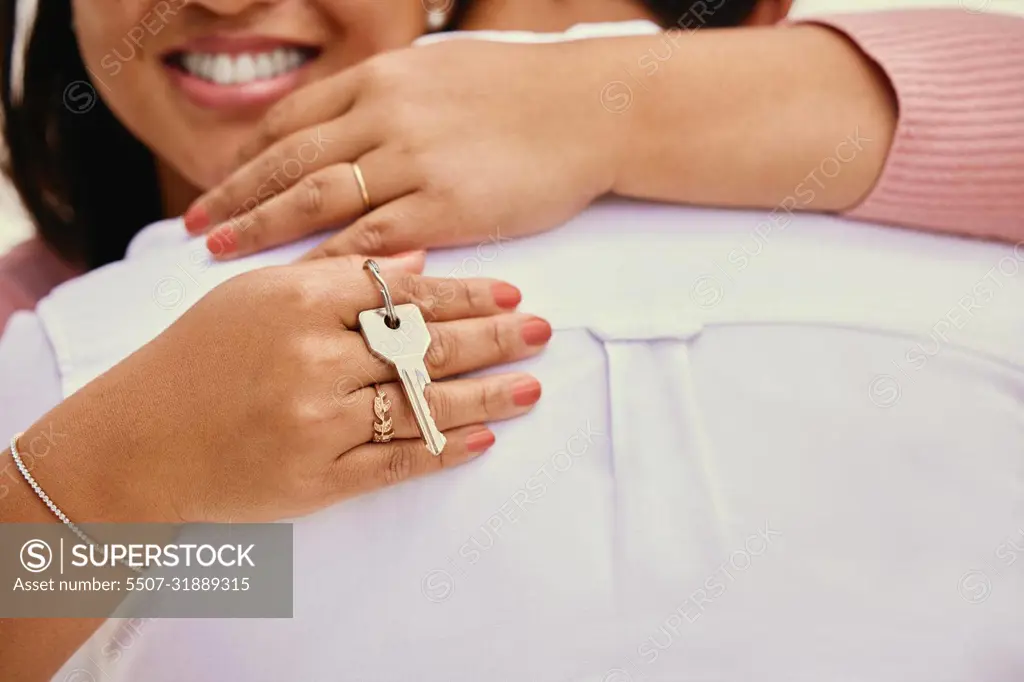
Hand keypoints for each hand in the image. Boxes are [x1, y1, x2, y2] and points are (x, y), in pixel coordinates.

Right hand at [32, 253, 549, 522]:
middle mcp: (312, 359)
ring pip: (422, 405)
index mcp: (296, 302)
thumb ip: (331, 276)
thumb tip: (415, 261)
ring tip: (533, 387)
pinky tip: (486, 440)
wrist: (139, 443)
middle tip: (544, 332)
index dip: (464, 294)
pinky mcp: (318, 479)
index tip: (510, 293)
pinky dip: (445, 451)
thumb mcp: (253, 296)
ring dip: (487, 395)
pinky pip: (397, 463)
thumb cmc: (196, 357)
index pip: (402, 294)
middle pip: (425, 346)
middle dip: (494, 338)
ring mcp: (318, 423)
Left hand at [183, 39, 623, 259]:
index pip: (293, 118)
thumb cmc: (526, 91)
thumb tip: (355, 118)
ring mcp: (411, 160)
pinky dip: (327, 259)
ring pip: (314, 198)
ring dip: (260, 227)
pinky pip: (371, 239)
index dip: (250, 154)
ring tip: (220, 252)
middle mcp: (383, 114)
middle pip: (287, 158)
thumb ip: (393, 96)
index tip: (222, 181)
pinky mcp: (444, 206)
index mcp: (381, 79)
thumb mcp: (444, 71)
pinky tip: (296, 280)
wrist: (592, 108)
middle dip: (234, 193)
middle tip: (193, 226)